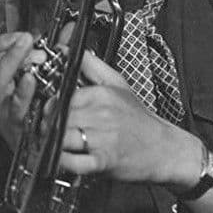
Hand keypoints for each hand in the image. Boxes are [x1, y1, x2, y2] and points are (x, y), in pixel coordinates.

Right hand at [0, 31, 46, 149]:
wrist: (41, 153)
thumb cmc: (40, 111)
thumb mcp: (43, 77)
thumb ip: (54, 51)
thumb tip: (70, 27)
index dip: (2, 41)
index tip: (22, 35)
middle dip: (10, 50)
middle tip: (29, 42)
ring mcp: (2, 111)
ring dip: (13, 65)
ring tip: (32, 56)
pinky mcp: (15, 126)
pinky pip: (15, 108)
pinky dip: (23, 93)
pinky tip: (32, 82)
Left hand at [57, 52, 202, 187]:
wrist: (165, 149)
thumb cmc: (139, 119)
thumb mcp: (118, 84)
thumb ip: (91, 65)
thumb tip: (67, 50)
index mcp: (102, 95)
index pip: (62, 96)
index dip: (51, 105)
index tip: (49, 112)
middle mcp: (102, 114)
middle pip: (59, 116)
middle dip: (48, 124)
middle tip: (47, 130)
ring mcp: (103, 138)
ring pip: (63, 136)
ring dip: (53, 142)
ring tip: (54, 143)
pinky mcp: (105, 161)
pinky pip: (75, 161)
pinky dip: (64, 162)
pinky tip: (63, 159)